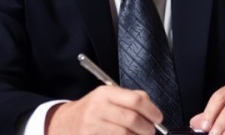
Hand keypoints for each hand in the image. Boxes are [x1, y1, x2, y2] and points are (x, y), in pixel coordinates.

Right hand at [46, 85, 162, 134]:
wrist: (65, 123)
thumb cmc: (92, 110)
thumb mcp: (107, 96)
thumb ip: (130, 98)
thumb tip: (153, 110)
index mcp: (105, 93)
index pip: (135, 100)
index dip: (152, 111)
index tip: (158, 118)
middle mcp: (98, 108)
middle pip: (132, 120)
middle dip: (148, 128)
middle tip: (151, 131)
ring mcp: (93, 125)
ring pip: (126, 134)